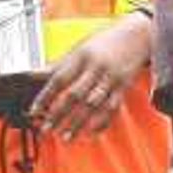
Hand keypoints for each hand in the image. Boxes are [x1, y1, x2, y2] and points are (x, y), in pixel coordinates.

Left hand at [30, 14, 152, 139]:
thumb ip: (59, 64)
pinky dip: (101, 122)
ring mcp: (111, 78)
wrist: (138, 35)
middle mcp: (96, 68)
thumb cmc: (106, 42)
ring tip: (66, 136)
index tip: (34, 110)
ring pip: (92, 105)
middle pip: (74, 95)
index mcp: (82, 56)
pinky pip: (112, 108)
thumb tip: (35, 75)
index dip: (45, 96)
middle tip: (46, 129)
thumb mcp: (80, 48)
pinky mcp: (124, 87)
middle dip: (58, 115)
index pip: (59, 79)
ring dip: (78, 123)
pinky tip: (91, 132)